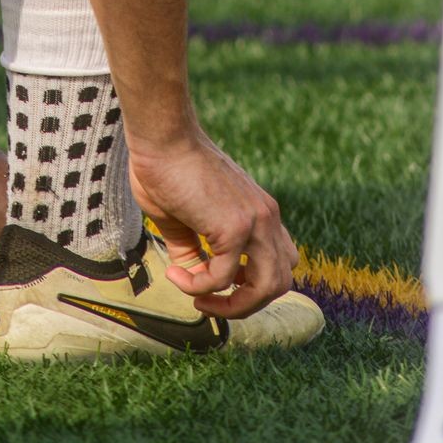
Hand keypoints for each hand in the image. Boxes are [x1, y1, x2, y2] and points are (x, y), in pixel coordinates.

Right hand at [129, 128, 297, 319]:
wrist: (162, 137)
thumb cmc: (166, 167)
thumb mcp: (183, 217)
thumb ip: (192, 247)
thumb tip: (188, 276)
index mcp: (260, 211)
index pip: (279, 261)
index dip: (252, 283)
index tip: (215, 284)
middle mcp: (266, 217)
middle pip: (280, 282)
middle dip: (245, 302)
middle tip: (209, 302)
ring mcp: (255, 222)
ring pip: (266, 288)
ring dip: (232, 305)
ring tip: (199, 300)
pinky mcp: (234, 228)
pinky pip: (222, 278)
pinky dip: (198, 287)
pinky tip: (175, 274)